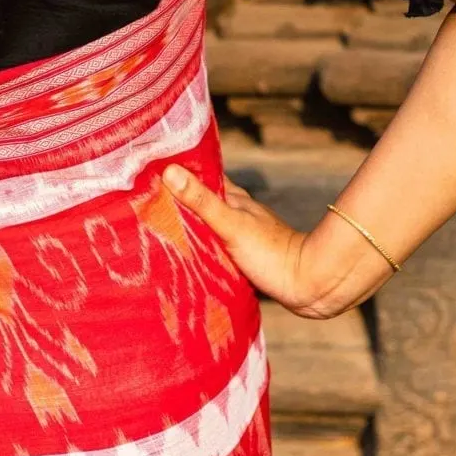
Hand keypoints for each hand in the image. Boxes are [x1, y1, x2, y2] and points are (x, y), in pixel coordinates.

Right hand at [162, 164, 396, 319]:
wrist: (309, 285)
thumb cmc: (271, 252)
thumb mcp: (231, 224)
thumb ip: (201, 201)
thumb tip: (170, 170)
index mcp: (235, 199)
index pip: (202, 177)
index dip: (180, 173)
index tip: (150, 170)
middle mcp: (238, 214)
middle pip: (203, 202)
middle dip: (179, 201)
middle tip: (147, 202)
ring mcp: (242, 236)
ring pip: (209, 226)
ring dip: (190, 227)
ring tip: (159, 230)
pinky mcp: (245, 259)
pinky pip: (215, 248)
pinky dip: (201, 249)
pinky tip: (188, 258)